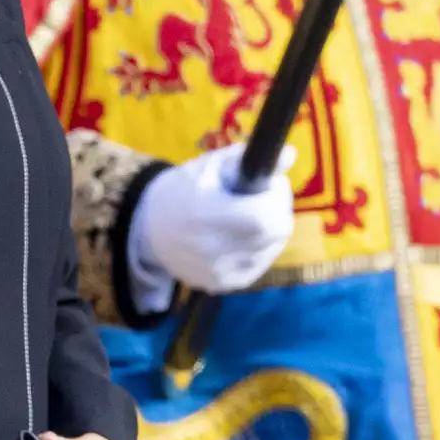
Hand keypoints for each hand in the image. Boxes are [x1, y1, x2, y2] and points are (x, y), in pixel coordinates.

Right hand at [129, 143, 294, 299]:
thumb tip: (290, 155)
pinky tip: (242, 234)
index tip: (272, 182)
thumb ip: (246, 160)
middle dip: (278, 209)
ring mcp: (219, 272)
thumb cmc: (180, 192)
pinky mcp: (223, 285)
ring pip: (272, 248)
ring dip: (271, 228)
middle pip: (275, 233)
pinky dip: (259, 247)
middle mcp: (213, 250)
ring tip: (249, 214)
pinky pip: (259, 263)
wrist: (148, 231)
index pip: (264, 217)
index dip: (278, 197)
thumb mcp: (208, 167)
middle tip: (265, 196)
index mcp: (207, 215)